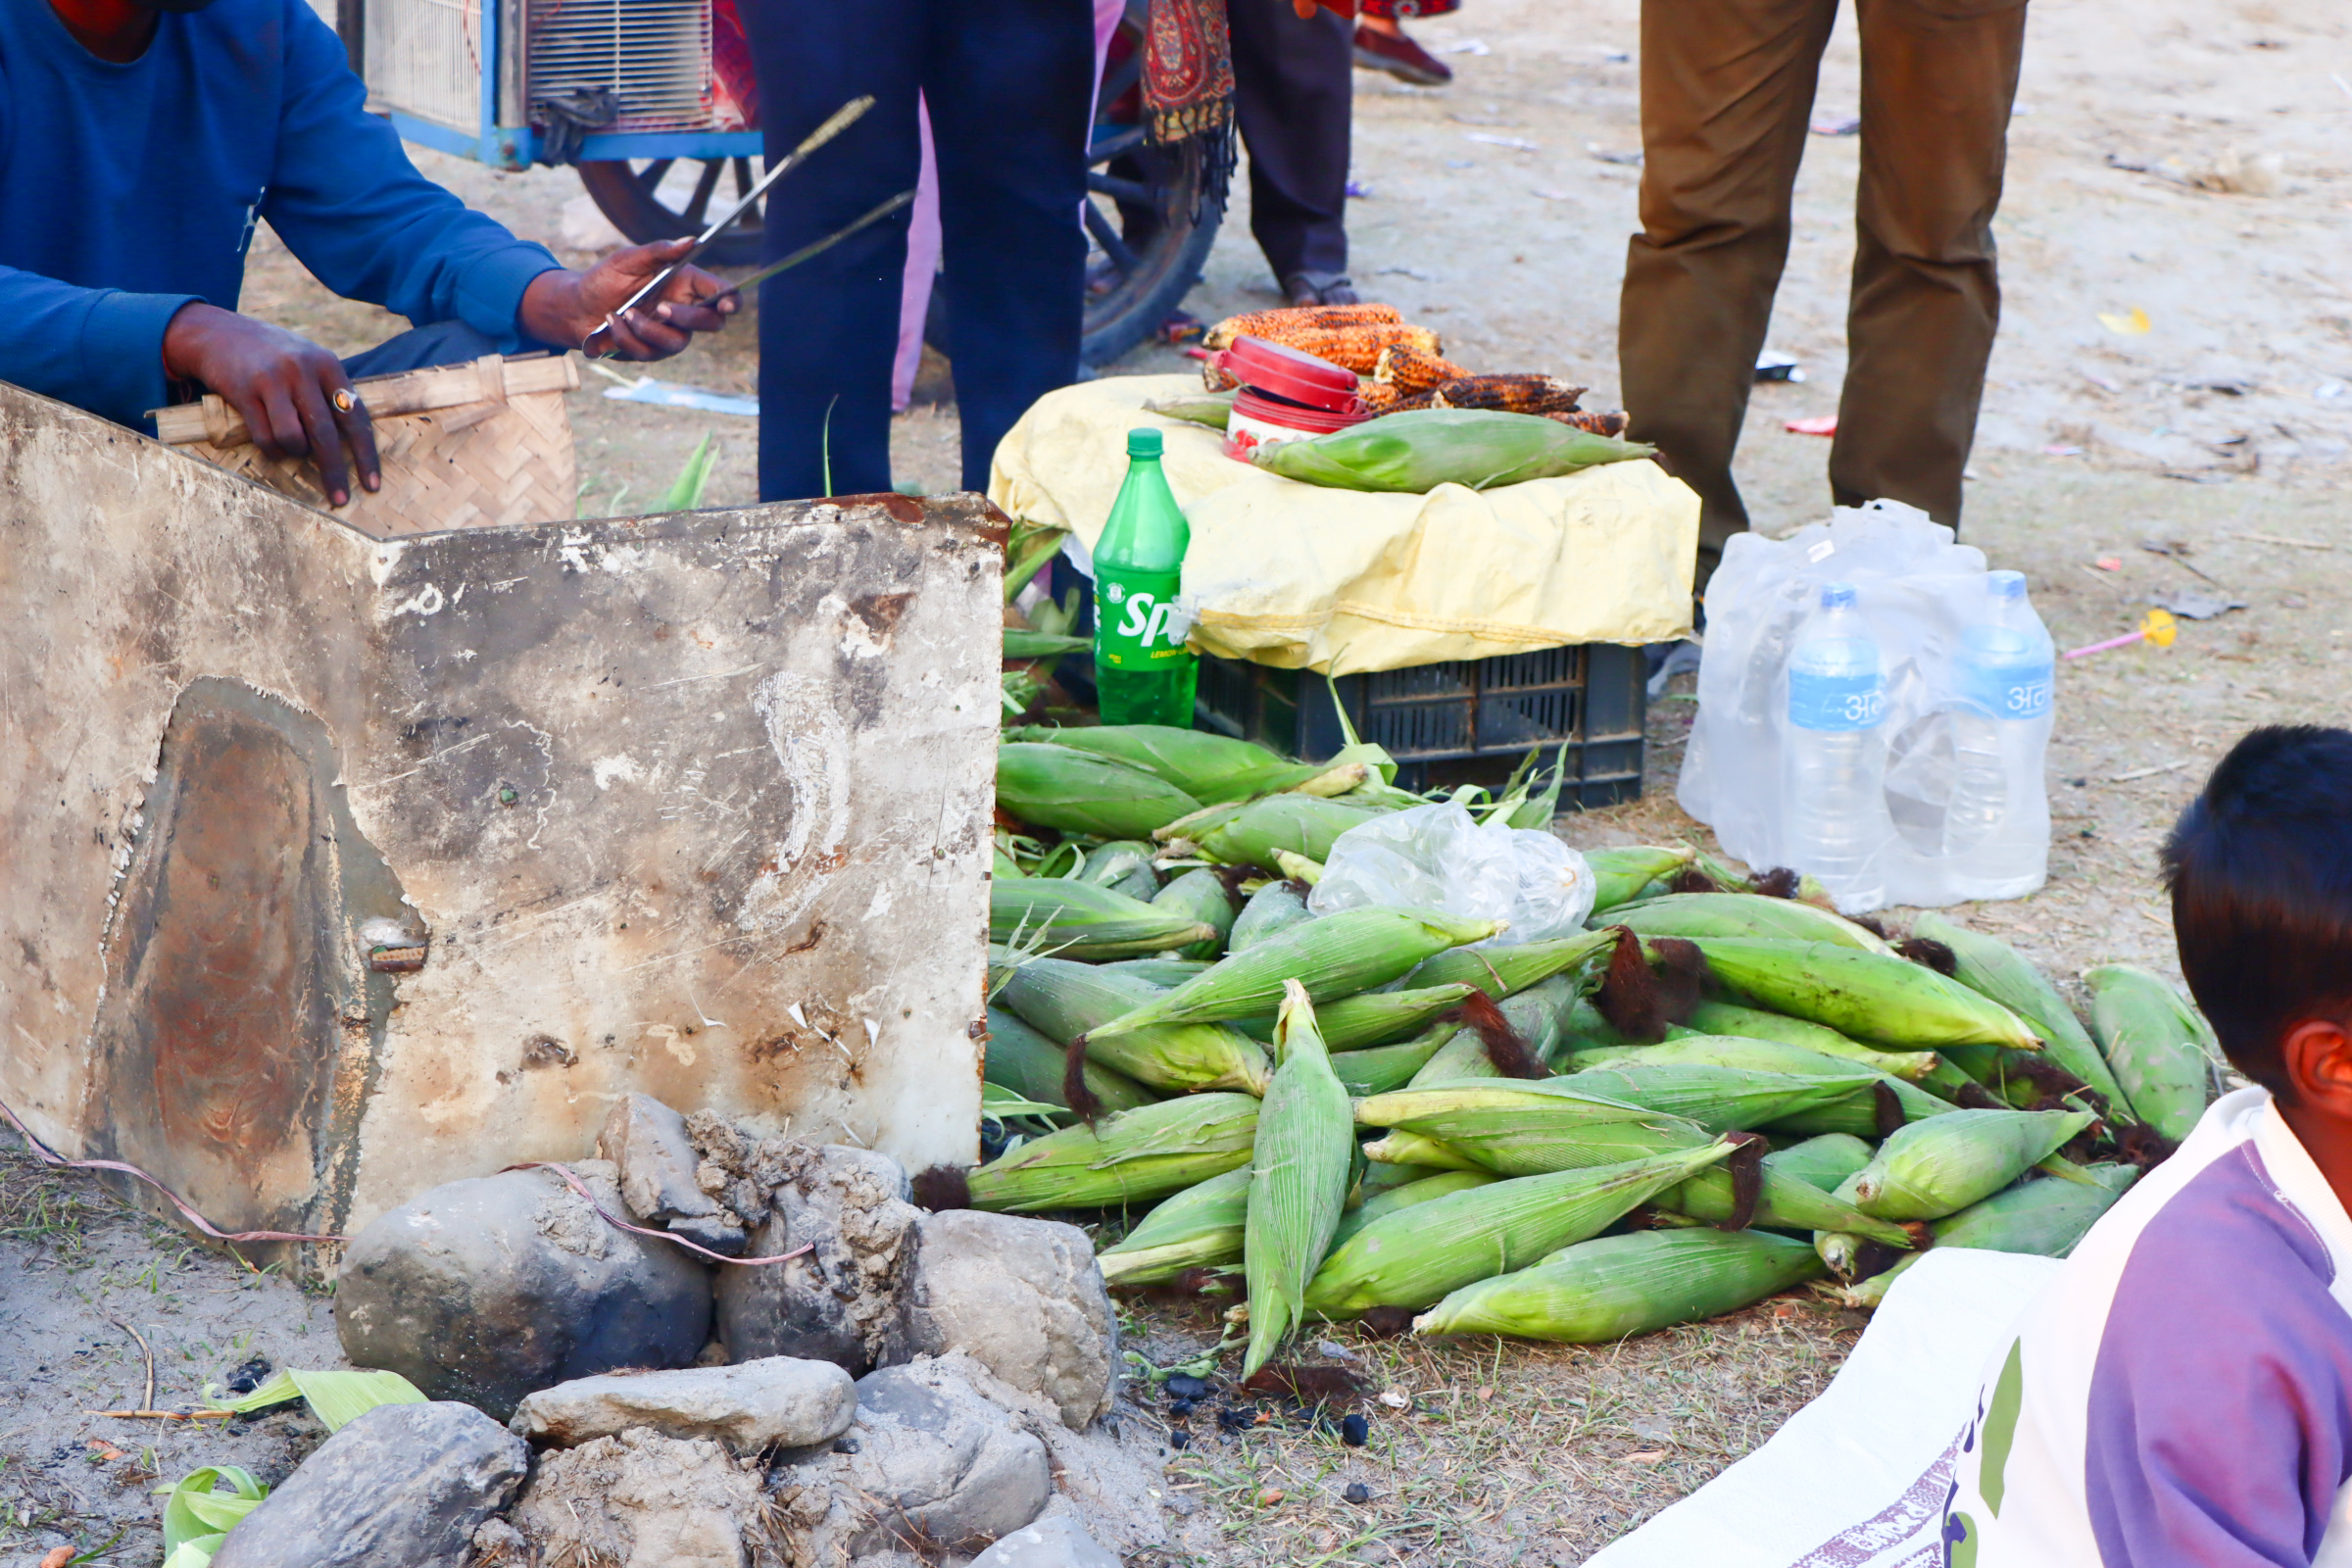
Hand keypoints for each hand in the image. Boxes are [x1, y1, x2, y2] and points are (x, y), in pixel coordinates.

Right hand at [161, 303, 379, 506]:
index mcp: (327, 364)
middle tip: (341, 500)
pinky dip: (273, 451)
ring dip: (296, 454)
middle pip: (326, 434)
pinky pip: (265, 437)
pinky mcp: (244, 391)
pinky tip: (274, 448)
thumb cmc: (275, 355)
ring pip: (293, 439)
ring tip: (293, 449)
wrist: (219, 333)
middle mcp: (302, 371)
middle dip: (335, 472)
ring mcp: (271, 380)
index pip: (355, 417)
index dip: (366, 455)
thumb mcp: (310, 361)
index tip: (372, 484)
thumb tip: (356, 442)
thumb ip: (331, 393)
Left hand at [519, 239, 736, 359]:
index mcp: (685, 284)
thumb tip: (691, 241)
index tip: (725, 305)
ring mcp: (669, 334)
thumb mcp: (628, 259)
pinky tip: (612, 322)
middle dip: (688, 318)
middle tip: (662, 308)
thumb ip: (660, 251)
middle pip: (711, 323)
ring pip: (677, 342)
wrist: (576, 307)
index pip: (720, 293)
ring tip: (623, 313)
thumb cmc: (604, 279)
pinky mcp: (652, 351)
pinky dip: (627, 336)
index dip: (730, 300)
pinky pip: (649, 351)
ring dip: (648, 328)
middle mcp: (683, 311)